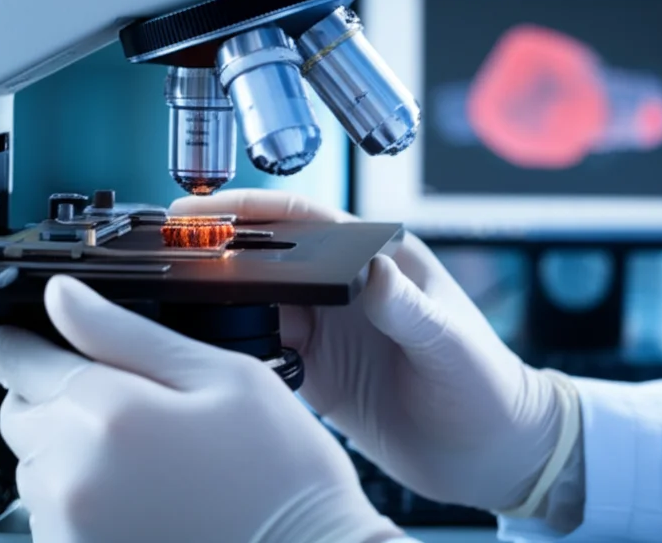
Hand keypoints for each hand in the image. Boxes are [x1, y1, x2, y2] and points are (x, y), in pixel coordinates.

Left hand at [0, 275, 405, 542]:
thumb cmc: (281, 475)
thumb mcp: (222, 378)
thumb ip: (129, 335)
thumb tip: (64, 298)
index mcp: (111, 415)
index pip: (22, 360)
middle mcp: (75, 477)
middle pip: (23, 414)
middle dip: (56, 394)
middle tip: (128, 398)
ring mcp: (70, 529)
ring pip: (36, 464)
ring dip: (70, 446)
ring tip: (152, 454)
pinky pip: (54, 511)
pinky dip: (83, 491)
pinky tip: (146, 491)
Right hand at [171, 190, 565, 512]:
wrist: (488, 452)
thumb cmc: (485, 386)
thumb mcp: (450, 343)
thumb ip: (408, 308)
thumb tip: (374, 273)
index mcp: (380, 260)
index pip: (305, 220)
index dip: (251, 210)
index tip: (202, 211)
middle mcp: (347, 288)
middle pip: (271, 257)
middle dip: (222, 253)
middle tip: (174, 257)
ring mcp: (330, 328)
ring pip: (260, 302)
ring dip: (224, 301)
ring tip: (183, 303)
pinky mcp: (318, 370)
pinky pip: (265, 349)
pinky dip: (239, 347)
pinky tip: (219, 352)